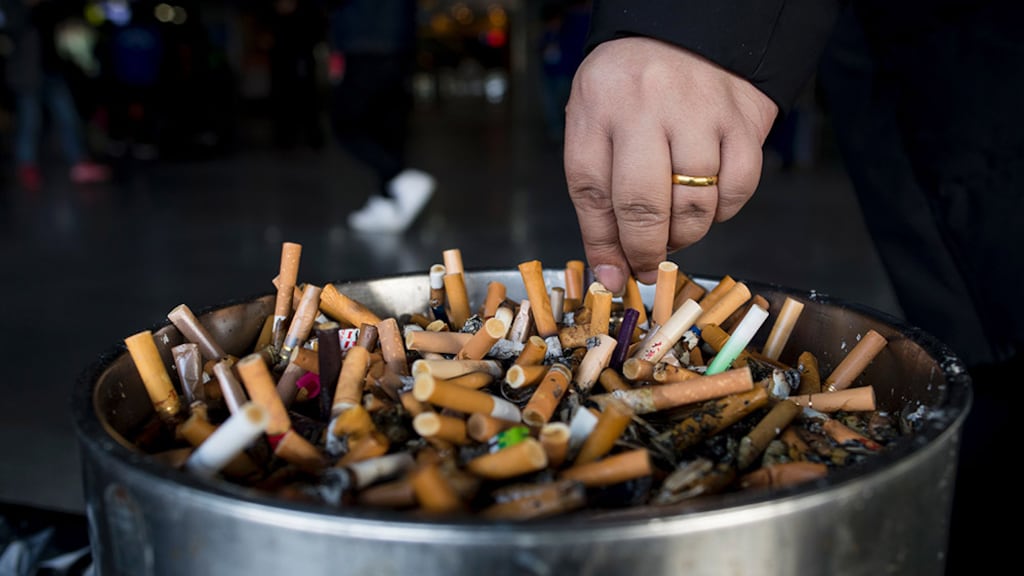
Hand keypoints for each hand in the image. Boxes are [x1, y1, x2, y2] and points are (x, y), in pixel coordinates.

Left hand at [564, 37, 777, 294]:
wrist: (689, 29)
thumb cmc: (631, 85)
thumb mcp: (594, 121)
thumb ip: (597, 193)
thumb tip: (610, 273)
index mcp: (598, 107)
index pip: (591, 192)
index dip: (603, 245)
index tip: (613, 275)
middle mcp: (646, 107)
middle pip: (642, 207)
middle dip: (645, 251)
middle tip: (648, 264)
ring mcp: (698, 111)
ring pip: (694, 206)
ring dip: (685, 234)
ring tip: (675, 228)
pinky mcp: (742, 119)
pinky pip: (737, 190)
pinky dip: (723, 211)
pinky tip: (708, 201)